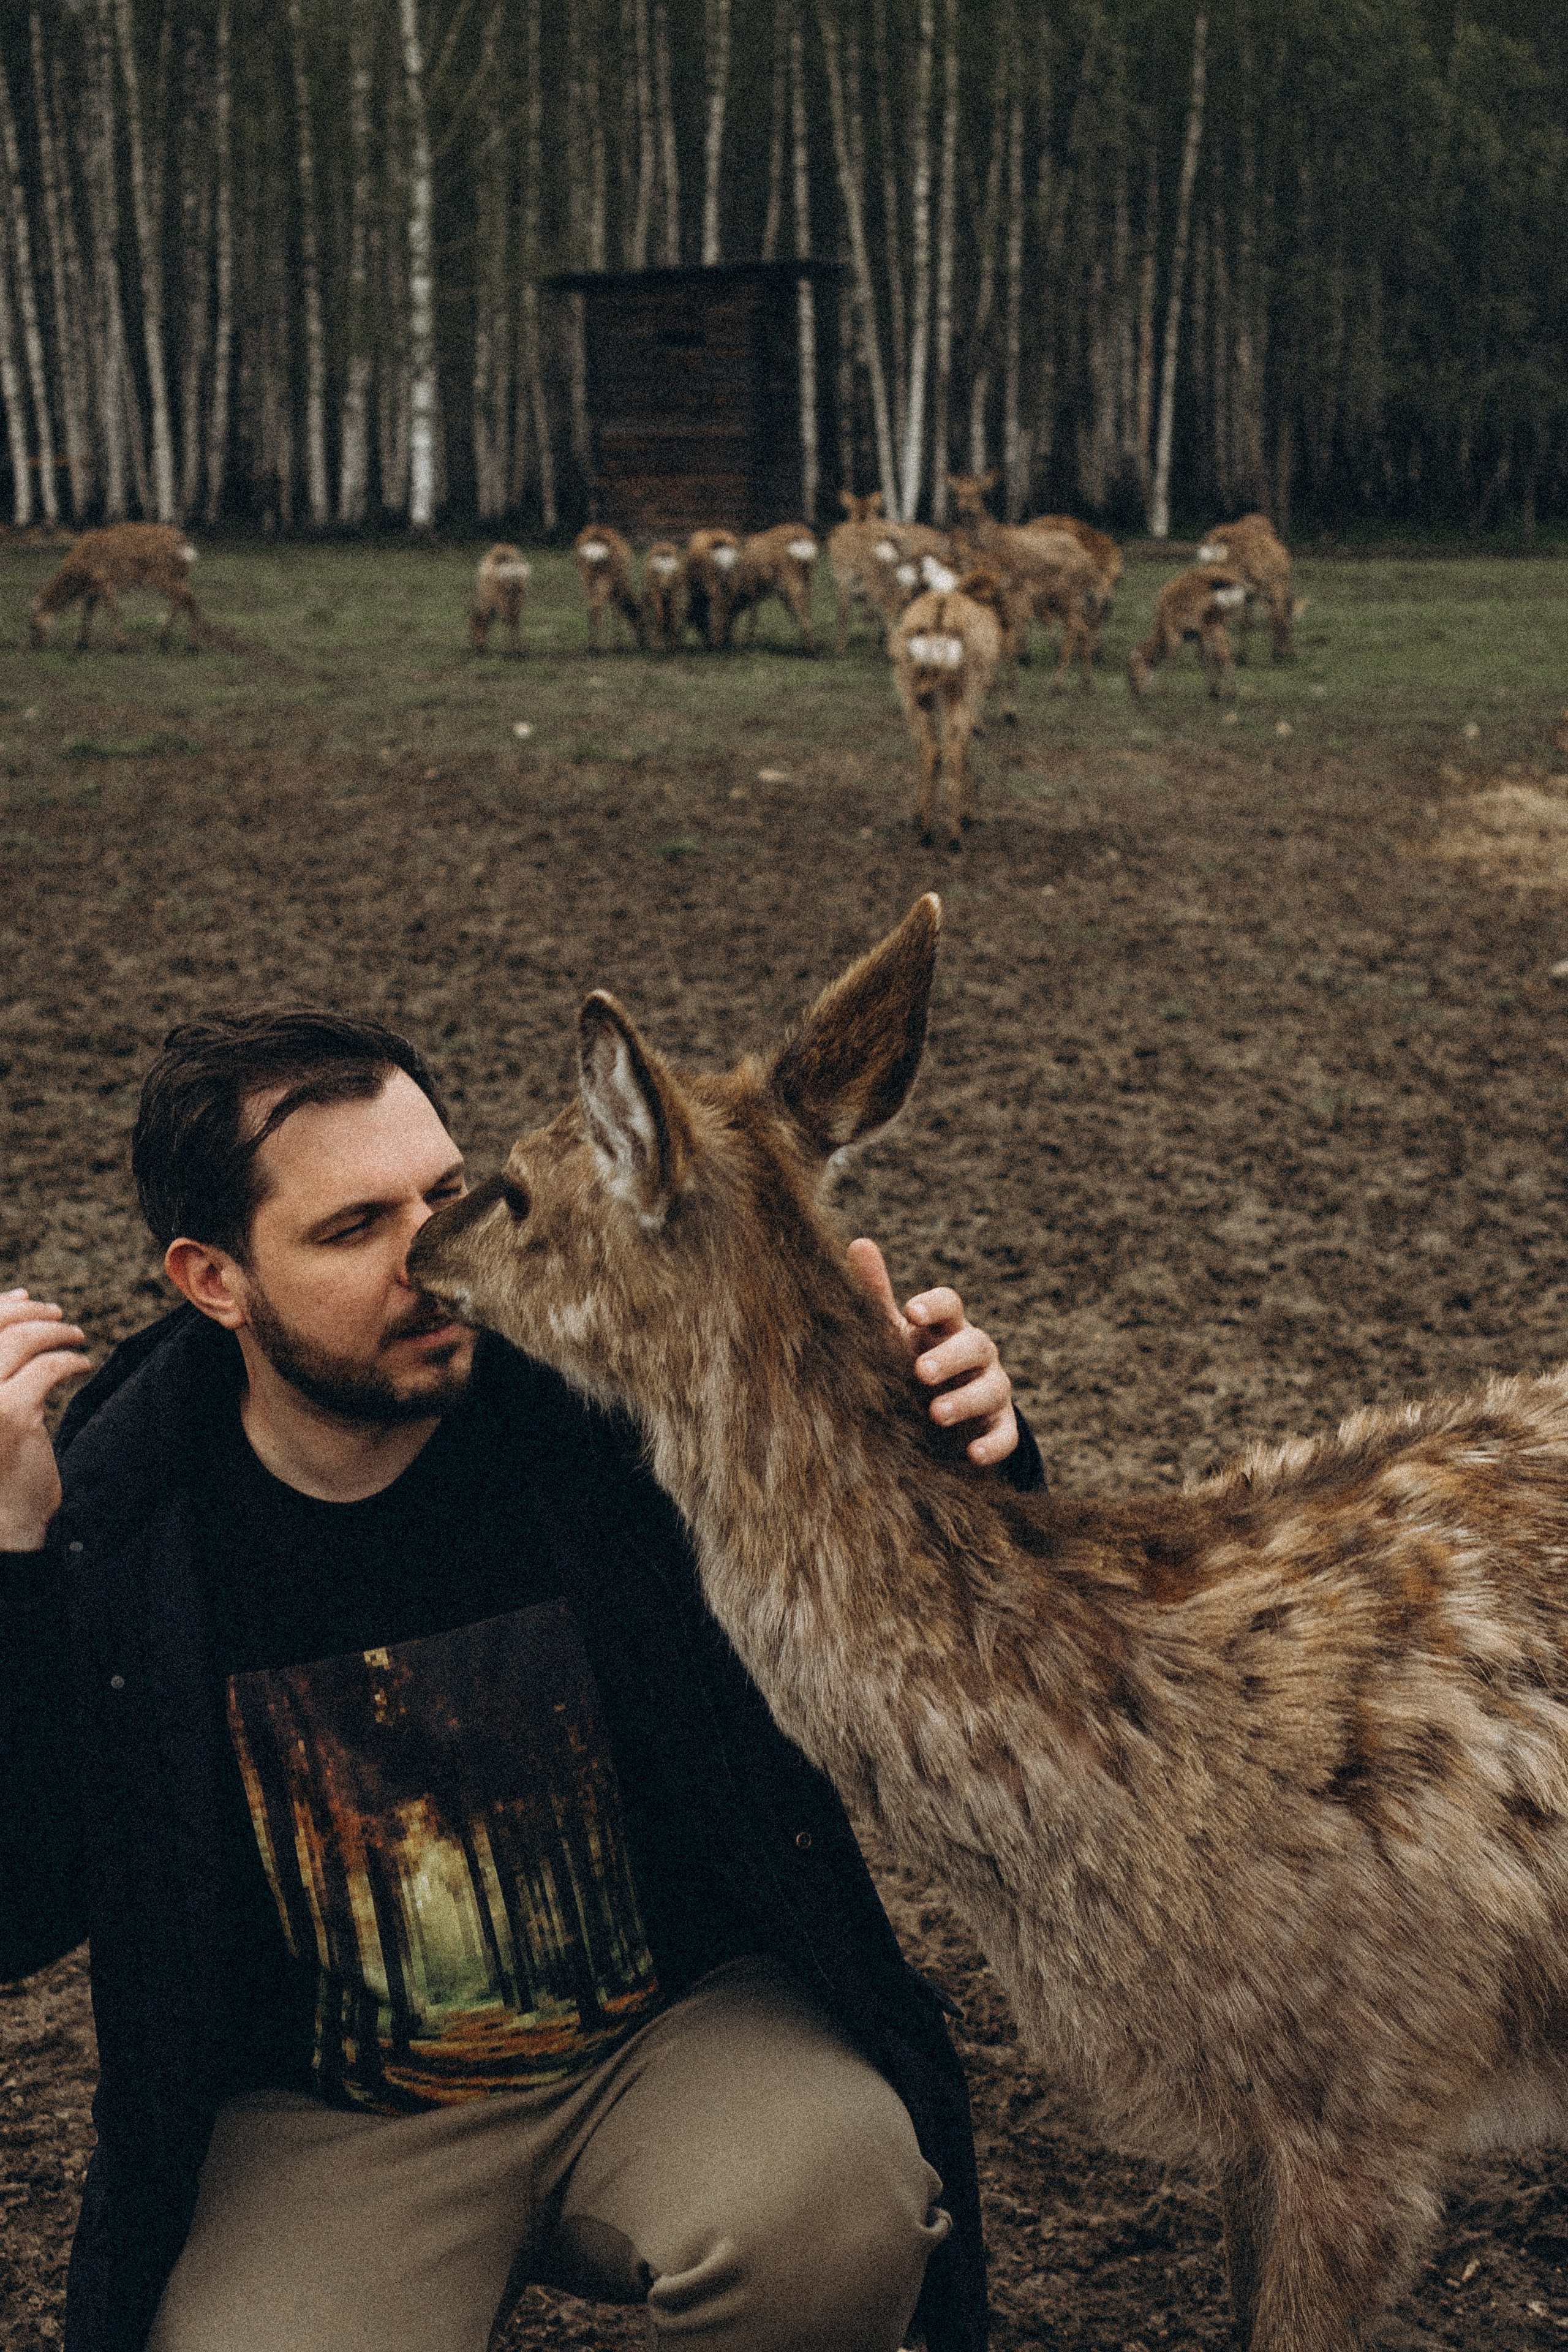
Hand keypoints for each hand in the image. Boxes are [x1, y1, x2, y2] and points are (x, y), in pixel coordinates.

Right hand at [0, 1291, 90, 1550]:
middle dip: (31, 1314)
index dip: (0, 1307)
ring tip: (77, 1337)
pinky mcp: (9, 1415)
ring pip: (21, 1342)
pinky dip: (70, 1360)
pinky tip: (82, 1365)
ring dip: (55, 1333)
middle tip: (60, 1316)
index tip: (27, 1299)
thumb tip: (19, 1299)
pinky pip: (47, 1369)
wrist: (2, 1520)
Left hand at [847, 1239, 1017, 1466]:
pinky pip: (1005, 1435)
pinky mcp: (999, 1428)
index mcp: (946, 1327)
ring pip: (992, 1390)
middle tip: (920, 1371)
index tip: (911, 1311)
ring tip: (936, 1414)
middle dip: (950, 1357)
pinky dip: (993, 1444)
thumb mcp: (890, 1333)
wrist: (934, 1421)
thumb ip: (875, 1294)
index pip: (950, 1305)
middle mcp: (976, 1354)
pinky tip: (972, 1455)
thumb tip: (859, 1242)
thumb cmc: (907, 1365)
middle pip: (975, 1345)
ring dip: (966, 1400)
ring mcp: (992, 1390)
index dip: (934, 1306)